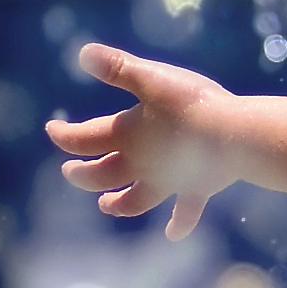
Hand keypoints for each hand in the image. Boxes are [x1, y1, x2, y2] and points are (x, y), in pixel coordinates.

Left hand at [45, 43, 243, 238]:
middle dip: (82, 175)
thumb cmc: (192, 105)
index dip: (64, 135)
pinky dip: (178, 224)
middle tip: (69, 172)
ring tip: (104, 206)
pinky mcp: (196, 190)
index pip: (84, 139)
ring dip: (117, 205)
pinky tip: (172, 234)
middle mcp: (141, 165)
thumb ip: (118, 67)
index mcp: (126, 136)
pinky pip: (185, 212)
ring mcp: (168, 182)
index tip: (52, 129)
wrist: (234, 136)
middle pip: (101, 175)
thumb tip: (82, 53)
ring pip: (135, 200)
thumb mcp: (152, 78)